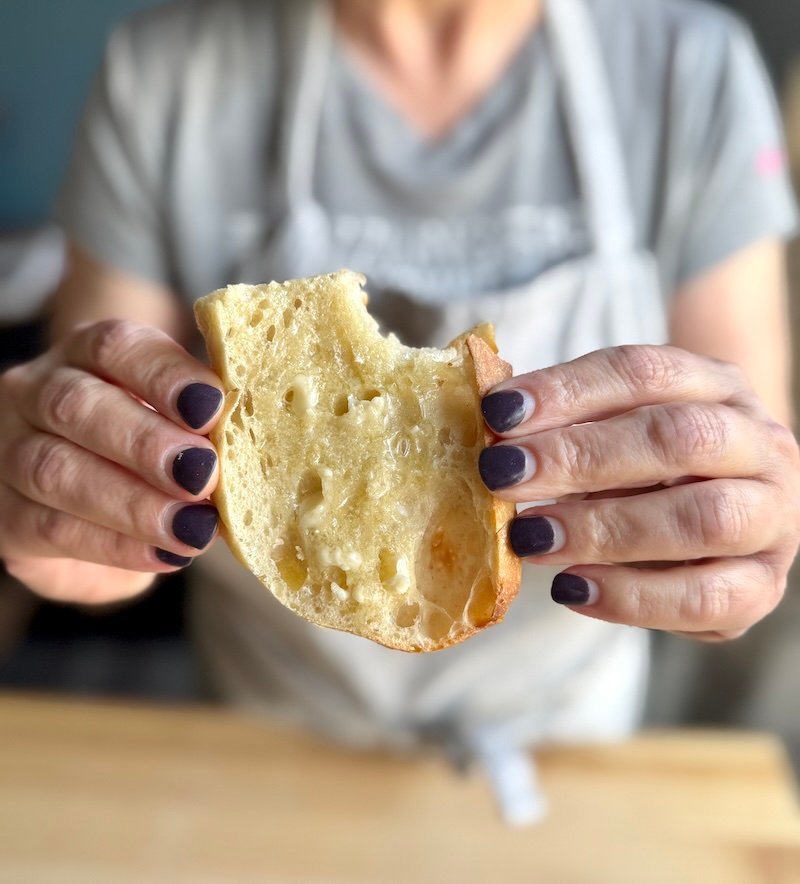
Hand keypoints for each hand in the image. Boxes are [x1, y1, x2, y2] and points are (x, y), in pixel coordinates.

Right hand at [0, 320, 223, 603]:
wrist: (103, 505)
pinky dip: (116, 546)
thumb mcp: (185, 422)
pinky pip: (51, 528)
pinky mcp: (7, 516)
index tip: (212, 406)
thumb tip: (262, 433)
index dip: (164, 376)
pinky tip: (167, 555)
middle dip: (145, 442)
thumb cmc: (159, 446)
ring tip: (192, 527)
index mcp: (89, 355)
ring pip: (56, 470)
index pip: (116, 347)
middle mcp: (38, 392)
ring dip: (132, 502)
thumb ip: (209, 421)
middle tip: (203, 473)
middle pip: (77, 405)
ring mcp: (12, 451)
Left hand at [478, 345, 799, 640]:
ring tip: (530, 538)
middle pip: (678, 438)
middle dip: (581, 457)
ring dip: (604, 528)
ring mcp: (772, 515)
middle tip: (503, 475)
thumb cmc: (647, 465)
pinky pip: (706, 597)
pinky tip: (572, 589)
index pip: (643, 372)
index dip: (567, 390)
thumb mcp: (612, 429)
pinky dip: (632, 597)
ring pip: (702, 518)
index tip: (498, 412)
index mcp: (716, 386)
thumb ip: (563, 423)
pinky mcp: (763, 585)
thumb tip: (489, 418)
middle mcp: (758, 442)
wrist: (723, 515)